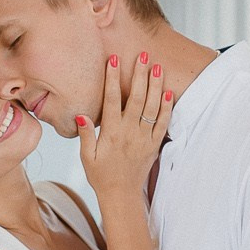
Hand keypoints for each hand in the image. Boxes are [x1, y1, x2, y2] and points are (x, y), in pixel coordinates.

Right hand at [77, 53, 173, 197]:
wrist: (120, 194)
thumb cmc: (100, 175)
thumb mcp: (86, 156)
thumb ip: (84, 134)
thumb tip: (81, 114)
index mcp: (111, 132)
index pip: (111, 100)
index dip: (112, 78)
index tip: (113, 60)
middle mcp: (129, 132)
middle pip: (136, 98)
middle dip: (139, 74)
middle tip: (143, 55)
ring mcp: (144, 138)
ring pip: (151, 107)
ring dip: (155, 85)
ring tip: (157, 66)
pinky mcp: (154, 144)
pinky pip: (163, 123)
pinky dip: (167, 107)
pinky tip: (168, 92)